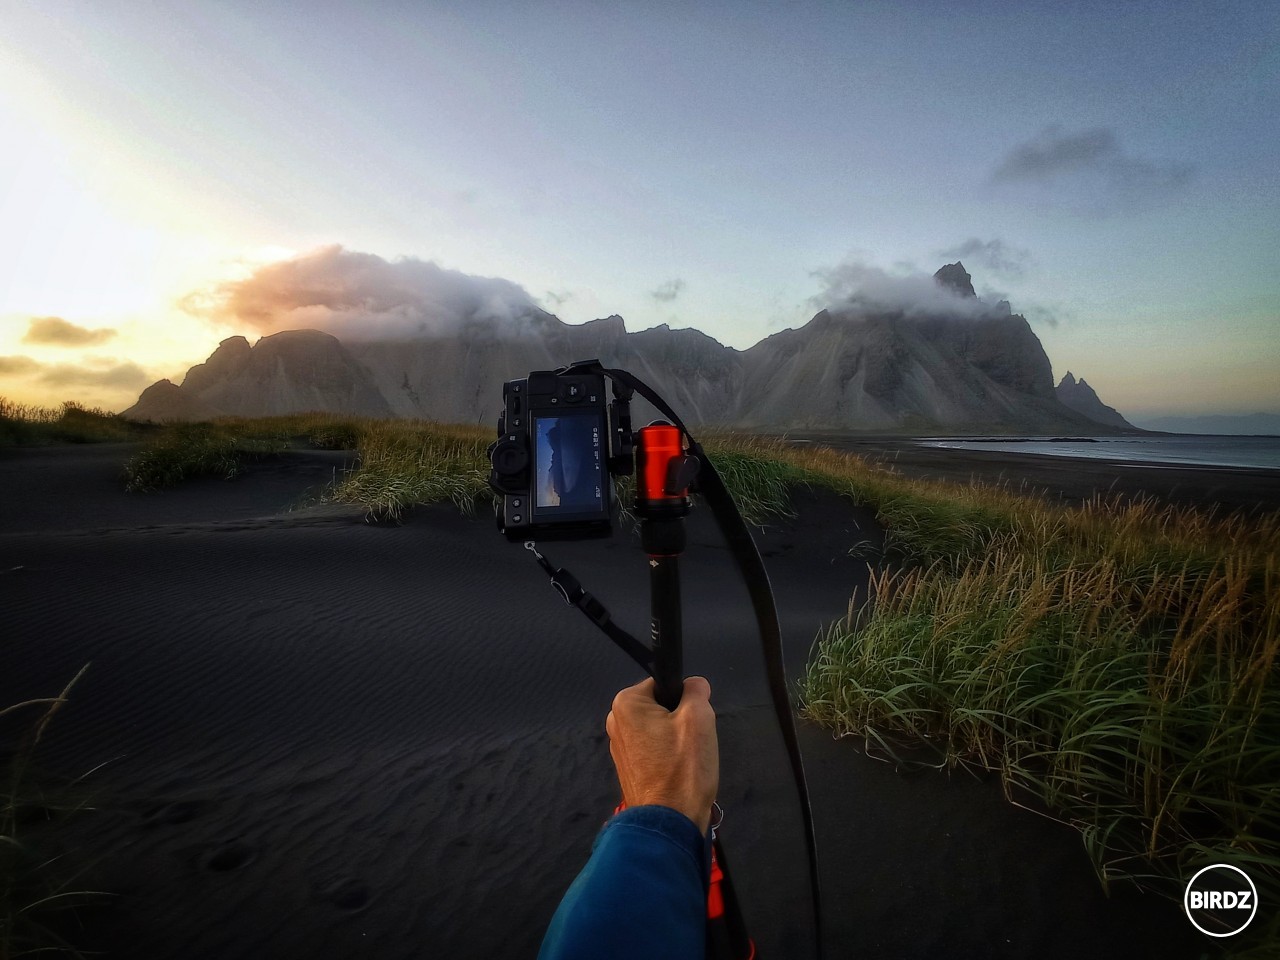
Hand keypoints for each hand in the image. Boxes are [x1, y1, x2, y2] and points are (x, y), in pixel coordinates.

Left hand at [605, 676, 718, 832]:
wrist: (669, 824)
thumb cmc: (683, 767)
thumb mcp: (699, 718)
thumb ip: (696, 691)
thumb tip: (694, 684)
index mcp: (626, 703)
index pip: (664, 684)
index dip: (685, 699)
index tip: (694, 721)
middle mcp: (616, 722)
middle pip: (660, 707)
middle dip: (681, 721)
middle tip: (693, 742)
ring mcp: (619, 748)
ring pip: (659, 730)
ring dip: (676, 740)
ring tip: (687, 760)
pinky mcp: (628, 770)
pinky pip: (654, 750)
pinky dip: (668, 757)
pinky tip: (678, 773)